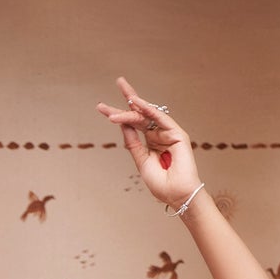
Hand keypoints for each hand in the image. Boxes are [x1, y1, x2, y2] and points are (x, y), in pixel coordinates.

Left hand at [97, 76, 200, 210]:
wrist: (177, 195)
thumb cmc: (161, 184)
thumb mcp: (141, 161)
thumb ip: (133, 142)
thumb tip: (123, 124)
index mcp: (150, 143)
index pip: (132, 124)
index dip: (118, 115)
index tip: (102, 108)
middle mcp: (159, 135)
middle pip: (140, 114)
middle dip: (127, 100)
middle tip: (118, 83)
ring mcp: (168, 133)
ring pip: (146, 116)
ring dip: (132, 108)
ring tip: (118, 102)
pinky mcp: (177, 134)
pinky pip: (160, 118)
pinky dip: (148, 109)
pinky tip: (136, 102)